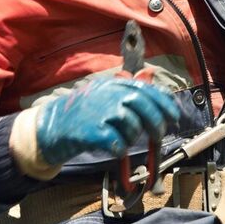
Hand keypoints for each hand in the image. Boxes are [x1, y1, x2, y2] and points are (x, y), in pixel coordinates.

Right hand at [10, 77, 179, 178]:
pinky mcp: (93, 131)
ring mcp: (100, 112)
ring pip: (132, 127)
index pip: (147, 89)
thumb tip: (150, 74)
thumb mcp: (103, 93)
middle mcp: (108, 94)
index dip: (164, 103)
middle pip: (144, 106)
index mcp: (113, 84)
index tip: (174, 116)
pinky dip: (120, 150)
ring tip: (120, 139)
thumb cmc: (80, 113)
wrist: (50, 127)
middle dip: (156, 123)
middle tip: (158, 135)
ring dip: (131, 137)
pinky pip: (118, 143)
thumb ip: (126, 87)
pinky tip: (113, 148)